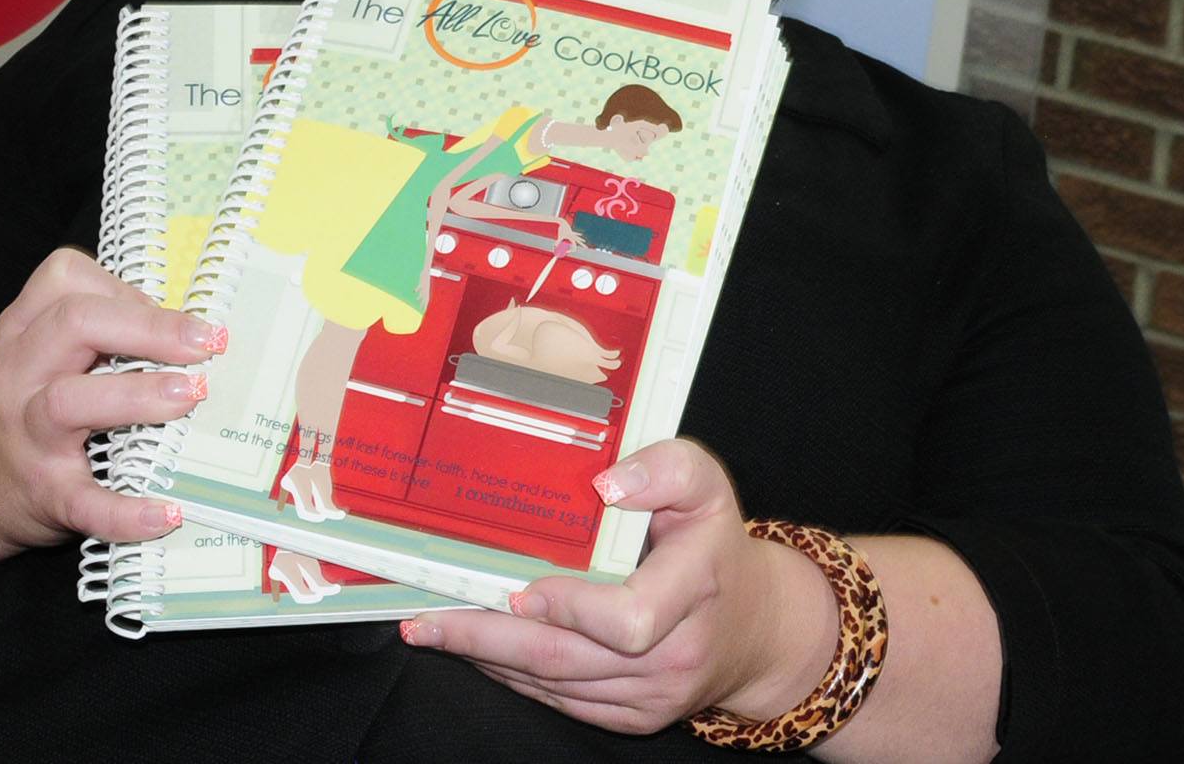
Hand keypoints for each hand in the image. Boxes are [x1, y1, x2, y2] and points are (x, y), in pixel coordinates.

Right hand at [0, 246, 223, 553]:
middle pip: (72, 324)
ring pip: (68, 401)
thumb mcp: (56, 353)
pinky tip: (167, 513)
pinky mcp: (44, 493)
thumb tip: (199, 332)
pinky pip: (83, 502)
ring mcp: (26, 433)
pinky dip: (125, 511)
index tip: (175, 315)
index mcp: (27, 327)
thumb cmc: (41, 403)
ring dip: (137, 395)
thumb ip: (112, 332)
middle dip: (148, 328)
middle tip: (207, 345)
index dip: (126, 288)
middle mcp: (20, 372)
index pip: (66, 278)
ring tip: (192, 396)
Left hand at [404, 439, 838, 734]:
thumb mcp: (705, 484)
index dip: (569, 609)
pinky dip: (517, 677)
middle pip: (568, 660)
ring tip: (435, 631)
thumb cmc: (714, 542)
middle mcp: (677, 653)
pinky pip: (565, 703)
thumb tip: (605, 483)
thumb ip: (665, 468)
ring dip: (490, 659)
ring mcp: (656, 695)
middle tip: (427, 621)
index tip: (519, 590)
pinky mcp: (636, 716)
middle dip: (487, 640)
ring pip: (557, 685)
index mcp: (696, 588)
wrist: (756, 627)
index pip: (628, 619)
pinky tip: (481, 652)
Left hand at [553, 217, 582, 249]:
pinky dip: (578, 234)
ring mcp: (572, 234)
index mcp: (572, 238)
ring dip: (581, 239)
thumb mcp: (560, 236)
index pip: (574, 246)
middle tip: (587, 248)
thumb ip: (558, 241)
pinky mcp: (571, 231)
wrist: (563, 222)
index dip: (571, 249)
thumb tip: (555, 246)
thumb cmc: (561, 229)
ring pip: (578, 238)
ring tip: (584, 241)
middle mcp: (573, 236)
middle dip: (583, 245)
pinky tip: (581, 234)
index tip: (566, 251)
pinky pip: (575, 233)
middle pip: (579, 242)